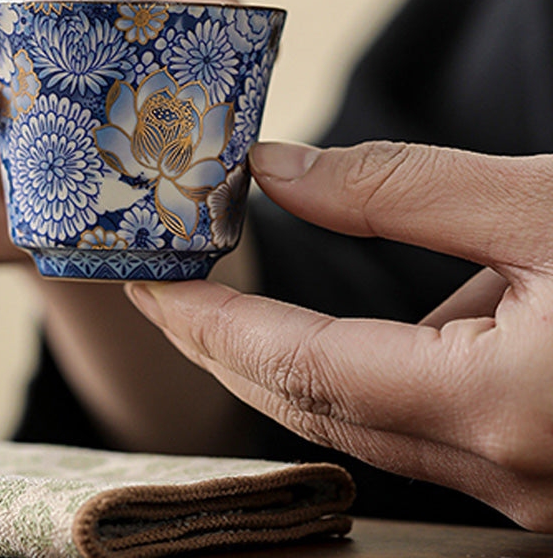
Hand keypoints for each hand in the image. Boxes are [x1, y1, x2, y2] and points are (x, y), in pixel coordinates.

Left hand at [125, 140, 552, 529]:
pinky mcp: (536, 475)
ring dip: (291, 362)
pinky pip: (418, 427)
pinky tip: (378, 328)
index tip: (152, 286)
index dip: (213, 326)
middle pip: (312, 408)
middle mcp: (502, 474)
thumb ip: (400, 189)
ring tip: (231, 306)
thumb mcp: (541, 203)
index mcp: (494, 405)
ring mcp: (523, 491)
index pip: (300, 368)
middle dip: (224, 349)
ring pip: (362, 424)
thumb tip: (279, 172)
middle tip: (163, 295)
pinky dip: (370, 375)